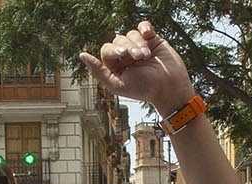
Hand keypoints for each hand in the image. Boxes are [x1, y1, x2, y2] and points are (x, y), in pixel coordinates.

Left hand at [80, 21, 194, 113]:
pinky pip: (143, 27)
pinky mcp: (152, 40)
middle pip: (119, 40)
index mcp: (115, 66)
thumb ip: (98, 71)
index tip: (124, 55)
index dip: (114, 49)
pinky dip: (144, 28)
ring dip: (138, 43)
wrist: (170, 87)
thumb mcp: (118, 84)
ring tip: (147, 56)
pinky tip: (148, 34)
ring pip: (131, 34)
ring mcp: (139, 46)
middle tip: (139, 58)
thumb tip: (81, 55)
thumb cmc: (144, 89)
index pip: (107, 49)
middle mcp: (125, 56)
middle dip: (128, 47)